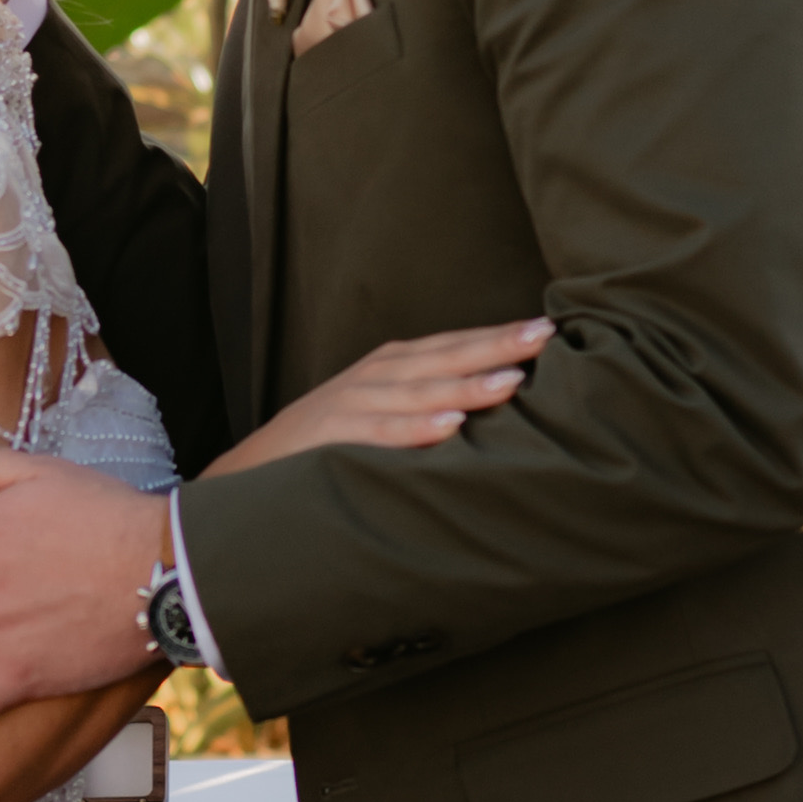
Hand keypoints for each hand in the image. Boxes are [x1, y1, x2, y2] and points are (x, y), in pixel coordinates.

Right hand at [211, 321, 549, 474]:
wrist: (252, 471)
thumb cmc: (332, 445)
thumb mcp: (384, 412)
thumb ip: (432, 403)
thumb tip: (504, 406)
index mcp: (393, 366)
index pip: (455, 344)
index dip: (499, 337)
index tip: (550, 329)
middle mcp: (377, 375)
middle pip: (445, 356)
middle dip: (496, 347)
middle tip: (543, 337)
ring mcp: (353, 403)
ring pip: (420, 391)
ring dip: (466, 385)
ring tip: (511, 381)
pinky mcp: (332, 437)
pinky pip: (381, 433)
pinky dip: (415, 428)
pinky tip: (450, 425)